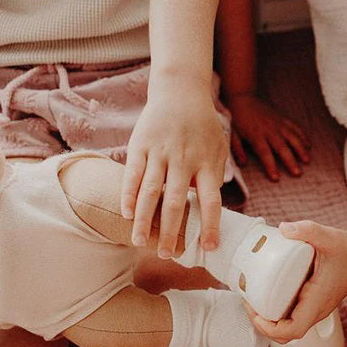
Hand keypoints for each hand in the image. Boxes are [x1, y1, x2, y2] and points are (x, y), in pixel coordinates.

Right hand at [122, 78, 227, 256]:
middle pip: (176, 202)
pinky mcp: (140, 144)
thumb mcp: (218, 148)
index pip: (211, 200)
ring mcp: (160, 152)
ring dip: (144, 221)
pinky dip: (129, 196)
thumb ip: (215, 177)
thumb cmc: (202, 127)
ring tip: (139, 243)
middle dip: (170, 231)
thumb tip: (211, 211)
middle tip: (166, 255)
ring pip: (150, 191)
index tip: (209, 247)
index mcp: (207, 163)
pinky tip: (127, 215)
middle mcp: (184, 159)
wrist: (180, 91)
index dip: (210, 225)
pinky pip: (132, 174)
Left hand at [227, 93, 310, 180]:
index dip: (270, 166)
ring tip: (307, 161)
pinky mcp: (283, 119)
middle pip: (282, 147)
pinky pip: (296, 127)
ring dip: (301, 149)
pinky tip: (309, 146)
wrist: (243, 98)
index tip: (276, 178)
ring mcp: (278, 124)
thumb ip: (237, 149)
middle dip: (290, 161)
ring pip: (293, 137)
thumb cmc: (237, 118)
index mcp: (256, 135)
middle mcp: (269, 130)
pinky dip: (303, 136)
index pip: (264, 153)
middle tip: (298, 173)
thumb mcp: (232, 134)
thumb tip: (242, 164)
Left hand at [249, 221, 346, 341]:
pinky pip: (293, 317)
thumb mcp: (328, 236)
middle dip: (263, 326)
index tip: (256, 313)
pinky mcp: (314, 305)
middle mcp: (316, 310)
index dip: (270, 329)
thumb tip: (283, 228)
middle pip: (286, 335)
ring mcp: (315, 310)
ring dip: (269, 321)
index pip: (293, 330)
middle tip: (249, 304)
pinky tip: (267, 295)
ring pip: (289, 328)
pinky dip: (277, 314)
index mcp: (317, 301)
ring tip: (253, 300)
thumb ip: (307, 230)